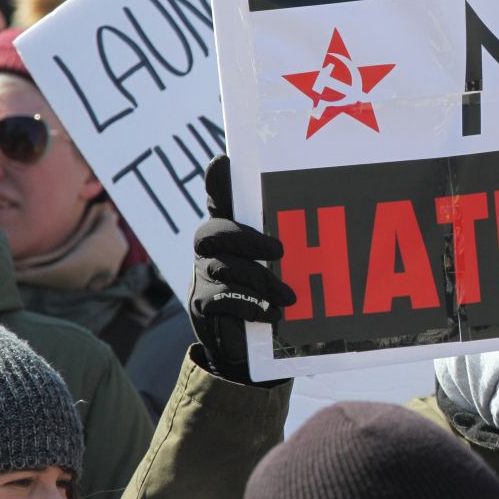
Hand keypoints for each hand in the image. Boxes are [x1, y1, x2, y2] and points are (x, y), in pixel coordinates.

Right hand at [188, 156, 295, 382]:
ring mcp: (199, 275)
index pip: (218, 199)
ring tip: (289, 297)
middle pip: (215, 231)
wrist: (245, 338)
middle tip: (280, 251)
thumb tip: (299, 208)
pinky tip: (272, 313)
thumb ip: (279, 237)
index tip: (223, 160)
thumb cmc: (263, 289)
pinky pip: (223, 299)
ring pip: (226, 268)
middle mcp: (207, 249)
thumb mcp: (273, 263)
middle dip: (249, 240)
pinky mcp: (199, 304)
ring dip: (262, 282)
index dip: (218, 182)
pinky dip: (252, 306)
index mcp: (227, 230)